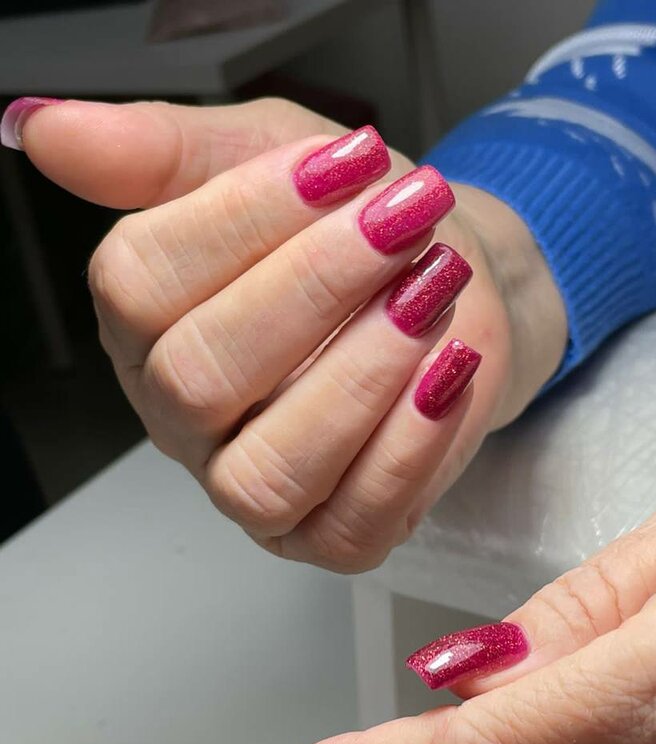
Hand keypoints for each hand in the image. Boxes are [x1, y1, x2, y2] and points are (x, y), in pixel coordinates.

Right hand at [15, 97, 565, 570]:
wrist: (447, 282)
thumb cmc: (352, 225)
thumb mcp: (264, 155)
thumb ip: (160, 151)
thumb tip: (39, 129)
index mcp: (145, 328)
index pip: (138, 287)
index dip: (241, 220)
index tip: (342, 167)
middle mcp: (185, 420)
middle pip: (199, 380)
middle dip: (312, 290)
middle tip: (399, 225)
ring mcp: (253, 489)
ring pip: (268, 473)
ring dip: (358, 377)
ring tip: (429, 298)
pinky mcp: (331, 535)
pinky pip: (351, 524)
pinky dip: (406, 449)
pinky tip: (447, 372)